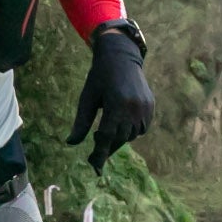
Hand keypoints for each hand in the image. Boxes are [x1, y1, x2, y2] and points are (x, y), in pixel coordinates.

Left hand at [66, 25, 153, 172]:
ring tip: (108, 130)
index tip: (94, 166)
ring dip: (119, 138)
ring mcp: (144, 107)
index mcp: (116, 104)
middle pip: (119, 139)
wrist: (121, 56)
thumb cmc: (99, 77)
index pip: (107, 137)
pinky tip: (122, 123)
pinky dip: (131, 131)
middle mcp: (133, 108)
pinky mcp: (151, 106)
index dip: (99, 153)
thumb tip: (70, 143)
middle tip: (96, 150)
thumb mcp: (87, 98)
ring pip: (131, 135)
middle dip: (107, 147)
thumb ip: (81, 122)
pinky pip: (142, 128)